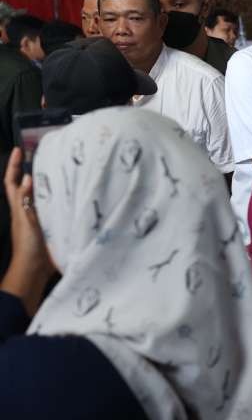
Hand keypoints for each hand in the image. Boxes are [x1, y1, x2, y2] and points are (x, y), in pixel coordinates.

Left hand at [0, 148, 53, 314]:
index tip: (19, 149)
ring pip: (41, 196)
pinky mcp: (51, 227)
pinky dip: (60, 200)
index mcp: (19, 207)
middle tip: (43, 156)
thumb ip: (26, 201)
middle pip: (27, 186)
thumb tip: (29, 178)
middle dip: (31, 170)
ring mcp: (39, 219)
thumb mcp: (26, 221)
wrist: (34, 271)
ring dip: (48, 184)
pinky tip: (71, 196)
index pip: (13, 182)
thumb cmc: (28, 246)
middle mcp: (28, 210)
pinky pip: (55, 208)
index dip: (14, 166)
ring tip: (60, 171)